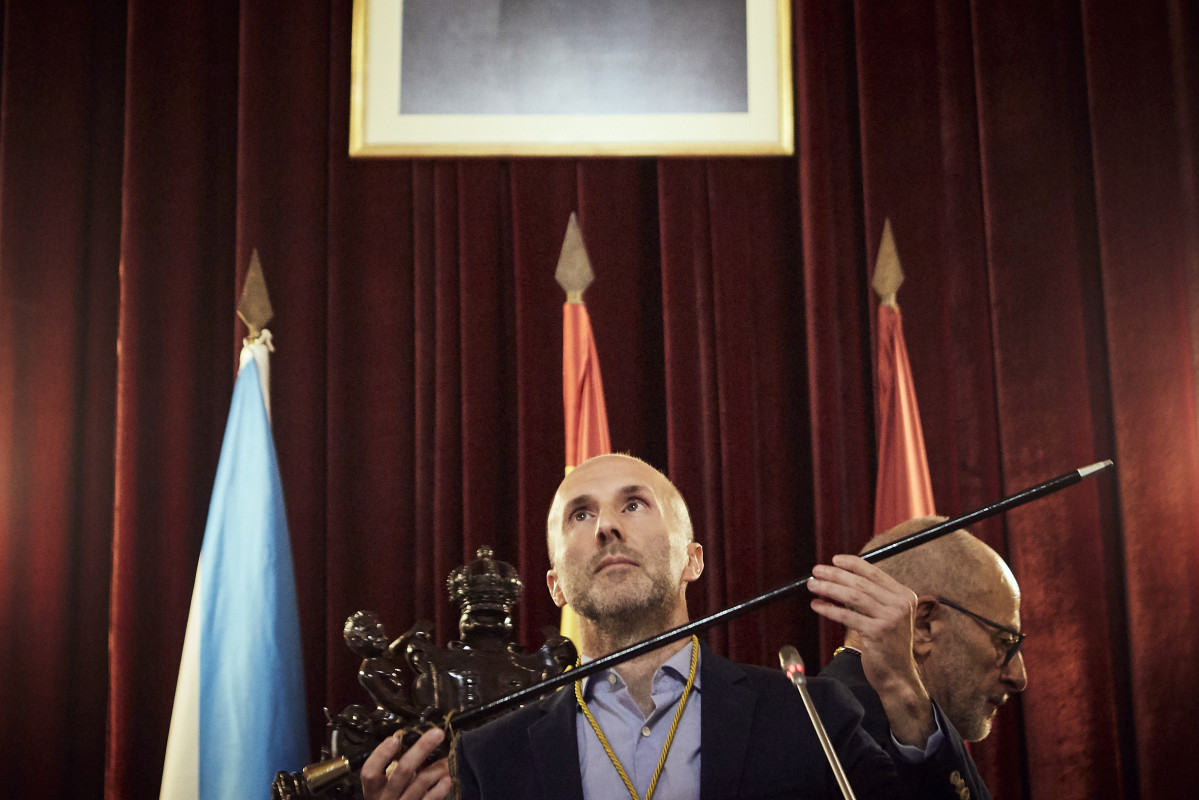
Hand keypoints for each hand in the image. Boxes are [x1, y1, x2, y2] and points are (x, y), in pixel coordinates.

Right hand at [360, 727, 451, 799]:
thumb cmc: (388, 798)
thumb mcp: (382, 784)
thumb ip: (390, 763)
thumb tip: (400, 734)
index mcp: (373, 788)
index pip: (370, 771)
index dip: (381, 755)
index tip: (394, 739)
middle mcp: (386, 798)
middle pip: (403, 771)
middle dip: (422, 749)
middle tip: (437, 733)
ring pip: (422, 781)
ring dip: (438, 767)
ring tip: (448, 759)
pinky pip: (432, 798)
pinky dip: (441, 787)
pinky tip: (447, 778)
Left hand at [808, 554, 934, 746]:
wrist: (898, 674)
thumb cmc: (888, 644)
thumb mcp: (888, 615)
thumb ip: (873, 597)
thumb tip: (842, 578)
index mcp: (904, 596)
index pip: (875, 573)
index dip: (852, 564)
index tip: (834, 560)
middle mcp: (900, 604)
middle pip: (860, 583)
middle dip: (834, 575)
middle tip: (816, 571)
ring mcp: (890, 618)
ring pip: (852, 596)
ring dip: (828, 589)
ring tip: (812, 585)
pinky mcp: (877, 632)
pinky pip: (847, 616)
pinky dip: (829, 609)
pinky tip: (817, 605)